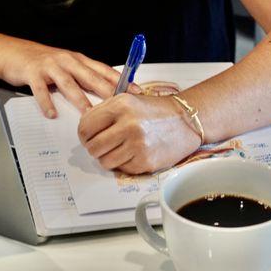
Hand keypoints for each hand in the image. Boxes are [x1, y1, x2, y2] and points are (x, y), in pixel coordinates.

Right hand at [0, 38, 140, 117]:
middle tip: (119, 105)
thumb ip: (87, 77)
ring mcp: (50, 66)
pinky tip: (52, 114)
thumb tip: (111, 93)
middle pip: (90, 77)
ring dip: (79, 99)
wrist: (14, 52)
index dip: (121, 81)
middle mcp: (67, 61)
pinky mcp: (33, 73)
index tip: (136, 92)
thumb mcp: (69, 66)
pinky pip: (40, 90)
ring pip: (68, 84)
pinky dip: (46, 102)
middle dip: (106, 91)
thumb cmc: (45, 62)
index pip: (105, 71)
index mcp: (79, 60)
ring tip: (89, 114)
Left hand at [78, 94, 201, 173]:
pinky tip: (135, 153)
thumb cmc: (156, 112)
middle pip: (93, 147)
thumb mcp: (129, 100)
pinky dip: (125, 164)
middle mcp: (128, 124)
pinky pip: (122, 169)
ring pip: (105, 161)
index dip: (84, 135)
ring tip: (122, 149)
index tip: (90, 137)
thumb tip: (85, 131)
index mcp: (120, 105)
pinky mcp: (145, 162)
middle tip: (105, 145)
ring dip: (110, 158)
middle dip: (96, 148)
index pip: (85, 127)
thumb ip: (105, 113)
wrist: (186, 121)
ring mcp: (137, 145)